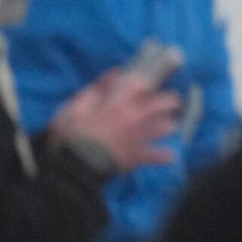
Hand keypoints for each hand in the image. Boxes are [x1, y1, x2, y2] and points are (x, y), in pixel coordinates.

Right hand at [51, 69, 180, 171]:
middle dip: (170, 100)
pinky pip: (159, 156)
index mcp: (118, 102)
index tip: (148, 79)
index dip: (146, 80)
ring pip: (168, 127)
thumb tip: (112, 75)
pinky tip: (169, 155)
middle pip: (165, 102)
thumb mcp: (74, 107)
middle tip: (169, 102)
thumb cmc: (71, 135)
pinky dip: (164, 156)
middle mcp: (135, 116)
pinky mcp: (139, 156)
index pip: (141, 83)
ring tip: (168, 125)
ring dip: (168, 126)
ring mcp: (140, 136)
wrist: (76, 166)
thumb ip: (95, 90)